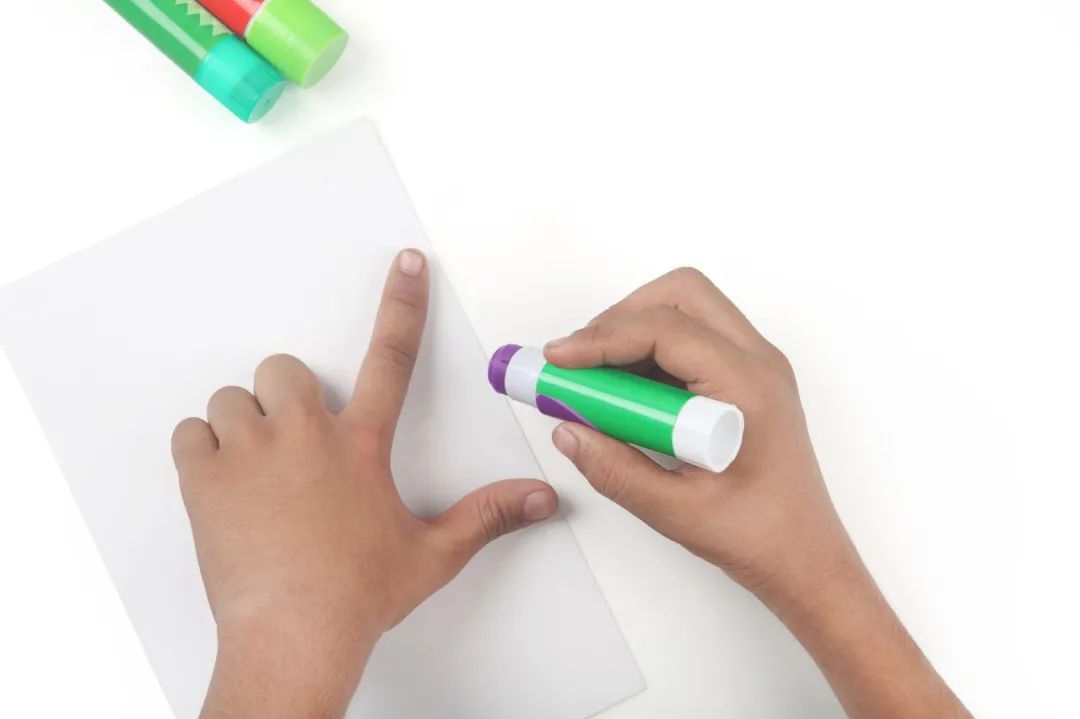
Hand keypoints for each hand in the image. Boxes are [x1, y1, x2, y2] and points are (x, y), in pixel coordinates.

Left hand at [171, 249, 557, 718]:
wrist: (293, 635)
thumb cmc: (355, 596)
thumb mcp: (432, 554)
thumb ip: (488, 517)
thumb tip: (539, 499)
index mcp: (361, 446)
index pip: (393, 358)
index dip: (404, 305)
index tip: (407, 265)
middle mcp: (304, 436)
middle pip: (285, 369)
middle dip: (288, 396)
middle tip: (295, 440)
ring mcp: (249, 453)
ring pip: (232, 398)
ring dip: (243, 425)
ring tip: (258, 471)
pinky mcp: (204, 478)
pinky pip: (189, 433)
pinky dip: (200, 450)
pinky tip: (222, 483)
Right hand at [545, 267, 968, 717]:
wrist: (806, 558)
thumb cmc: (763, 537)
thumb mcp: (676, 511)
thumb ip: (615, 469)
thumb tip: (568, 430)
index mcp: (748, 387)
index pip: (665, 328)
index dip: (603, 337)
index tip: (559, 361)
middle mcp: (758, 362)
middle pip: (681, 294)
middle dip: (620, 317)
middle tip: (579, 362)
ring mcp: (755, 367)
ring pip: (686, 310)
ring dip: (633, 332)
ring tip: (596, 384)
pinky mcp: (744, 380)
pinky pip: (692, 340)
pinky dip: (649, 354)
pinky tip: (626, 399)